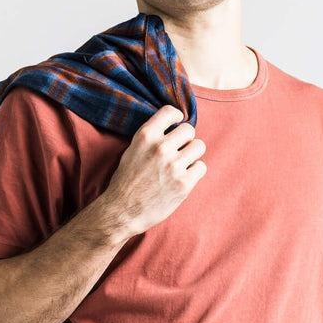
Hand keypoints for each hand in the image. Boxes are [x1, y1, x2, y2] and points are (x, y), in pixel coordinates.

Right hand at [101, 105, 206, 236]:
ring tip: (182, 165)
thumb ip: (151, 137)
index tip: (175, 126)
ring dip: (193, 155)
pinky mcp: (183, 184)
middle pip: (189, 130)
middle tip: (178, 152)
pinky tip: (183, 178)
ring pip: (199, 146)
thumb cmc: (126, 182)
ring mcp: (173, 166)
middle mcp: (160, 148)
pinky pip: (201, 167)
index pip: (170, 111)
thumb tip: (173, 127)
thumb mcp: (132, 150)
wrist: (122, 212)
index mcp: (145, 136)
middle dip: (185, 140)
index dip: (176, 118)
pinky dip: (194, 172)